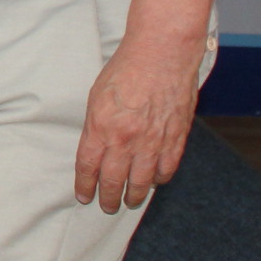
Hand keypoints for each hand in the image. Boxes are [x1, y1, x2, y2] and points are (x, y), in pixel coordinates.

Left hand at [75, 32, 202, 211]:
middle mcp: (126, 140)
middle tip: (107, 206)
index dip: (85, 186)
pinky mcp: (176, 138)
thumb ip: (96, 127)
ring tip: (130, 201)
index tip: (84, 196)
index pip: (88, 168)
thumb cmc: (126, 70)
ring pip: (142, 182)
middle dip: (109, 198)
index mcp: (101, 128)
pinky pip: (167, 169)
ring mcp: (153, 141)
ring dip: (135, 195)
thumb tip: (97, 149)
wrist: (161, 55)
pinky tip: (154, 181)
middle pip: (114, 181)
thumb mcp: (96, 97)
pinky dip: (159, 179)